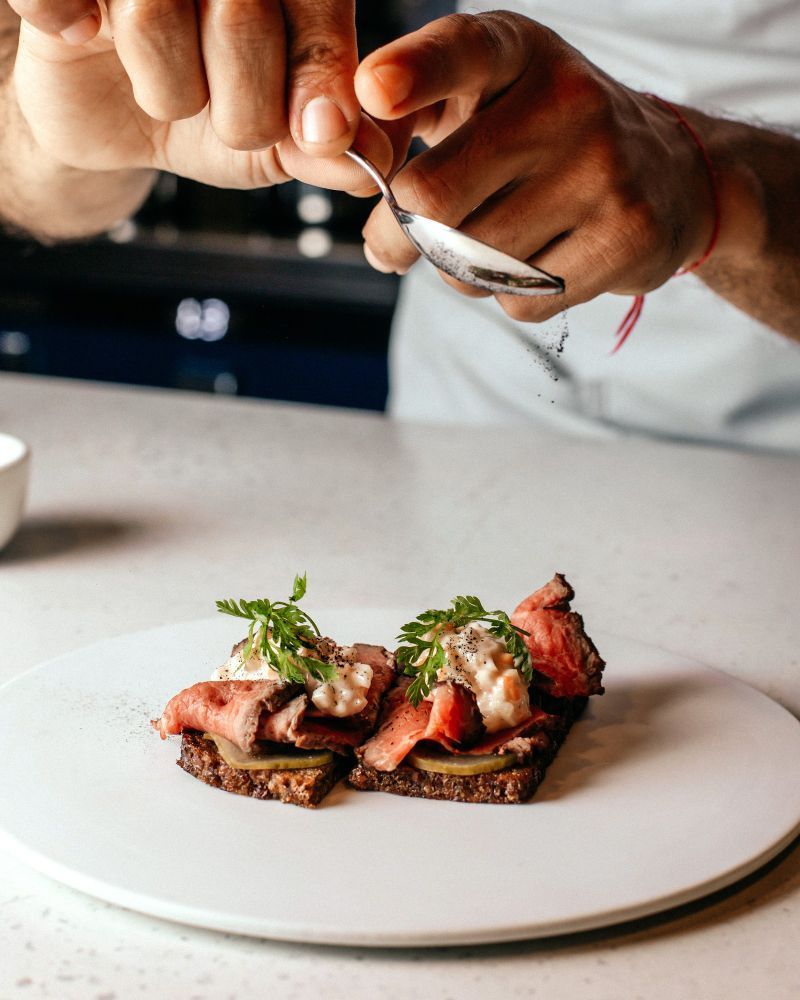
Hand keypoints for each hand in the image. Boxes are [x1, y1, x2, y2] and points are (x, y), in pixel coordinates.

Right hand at [10, 0, 390, 192]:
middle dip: (242, 107)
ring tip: (166, 90)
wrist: (119, 122)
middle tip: (228, 117)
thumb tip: (375, 163)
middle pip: (242, 16)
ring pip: (157, 15)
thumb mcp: (278, 146)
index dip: (320, 75)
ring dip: (168, 91)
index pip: (315, 12)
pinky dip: (66, 20)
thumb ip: (327, 151)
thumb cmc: (209, 119)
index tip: (321, 133)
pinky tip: (84, 36)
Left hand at [354, 12, 716, 319]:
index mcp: (520, 53)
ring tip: (492, 241)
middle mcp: (567, 102)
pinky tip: (542, 260)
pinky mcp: (625, 238)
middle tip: (392, 243)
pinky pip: (519, 300)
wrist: (672, 174)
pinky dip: (511, 296)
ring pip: (471, 262)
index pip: (462, 51)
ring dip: (459, 270)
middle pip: (433, 199)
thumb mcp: (488, 95)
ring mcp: (603, 172)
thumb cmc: (547, 136)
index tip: (375, 90)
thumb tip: (346, 166)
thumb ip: (410, 114)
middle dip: (395, 237)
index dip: (414, 71)